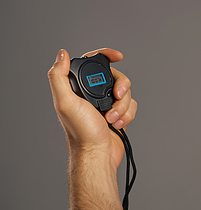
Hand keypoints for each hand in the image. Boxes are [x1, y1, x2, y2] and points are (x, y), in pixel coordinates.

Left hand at [48, 48, 137, 169]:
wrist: (97, 154)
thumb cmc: (81, 133)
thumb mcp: (65, 102)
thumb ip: (59, 76)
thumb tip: (61, 54)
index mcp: (78, 87)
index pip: (93, 62)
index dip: (106, 55)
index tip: (118, 57)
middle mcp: (92, 94)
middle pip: (116, 76)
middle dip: (120, 87)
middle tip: (117, 96)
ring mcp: (106, 104)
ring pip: (126, 92)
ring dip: (123, 105)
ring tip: (112, 118)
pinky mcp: (118, 114)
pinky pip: (131, 105)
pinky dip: (127, 114)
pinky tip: (117, 124)